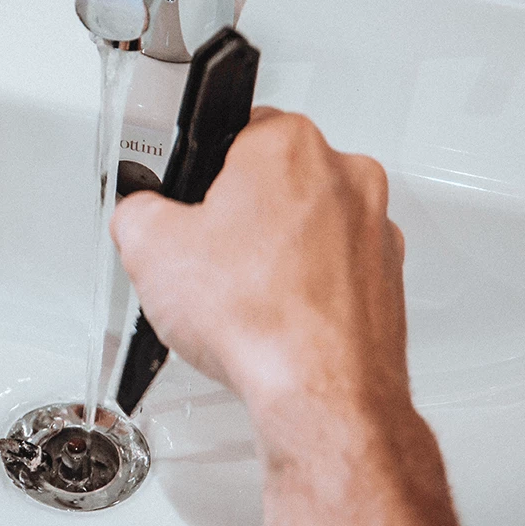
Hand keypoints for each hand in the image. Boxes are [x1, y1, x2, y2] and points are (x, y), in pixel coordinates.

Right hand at [110, 108, 407, 409]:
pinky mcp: (389, 278)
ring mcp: (375, 228)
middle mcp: (345, 175)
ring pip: (307, 225)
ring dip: (276, 252)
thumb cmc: (257, 319)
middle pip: (273, 181)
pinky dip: (307, 288)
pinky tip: (273, 320)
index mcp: (288, 145)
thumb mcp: (147, 248)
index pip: (233, 131)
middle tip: (209, 258)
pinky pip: (335, 269)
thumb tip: (140, 214)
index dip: (200, 176)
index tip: (190, 207)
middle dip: (240, 214)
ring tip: (241, 297)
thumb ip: (135, 210)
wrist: (321, 393)